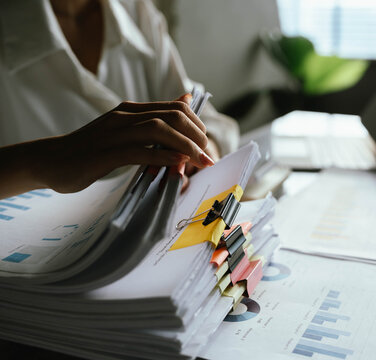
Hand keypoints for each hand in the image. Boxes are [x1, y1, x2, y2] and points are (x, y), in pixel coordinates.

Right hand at [0, 98, 213, 196]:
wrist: (51, 161)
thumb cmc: (91, 150)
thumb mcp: (124, 133)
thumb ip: (151, 122)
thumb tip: (184, 104)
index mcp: (130, 110)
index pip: (175, 108)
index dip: (197, 125)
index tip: (205, 144)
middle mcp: (124, 116)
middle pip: (172, 115)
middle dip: (196, 134)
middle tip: (207, 154)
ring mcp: (114, 133)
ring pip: (159, 129)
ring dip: (185, 145)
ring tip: (199, 160)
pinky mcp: (105, 153)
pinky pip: (140, 151)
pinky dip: (162, 156)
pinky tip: (176, 164)